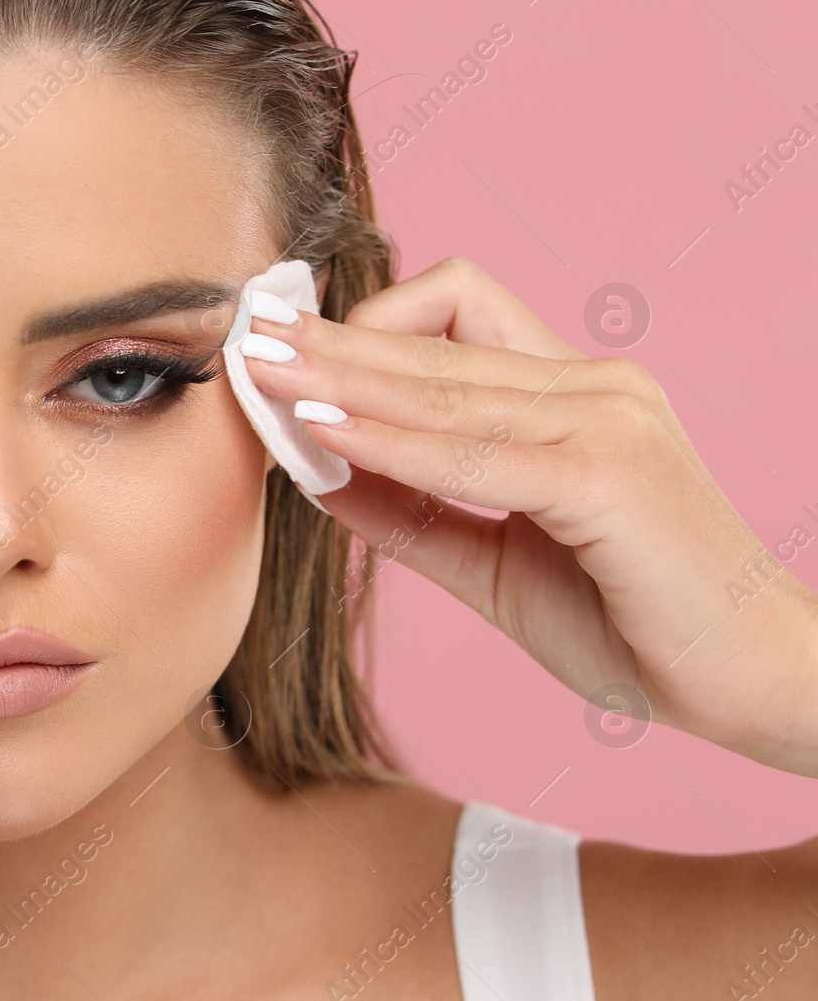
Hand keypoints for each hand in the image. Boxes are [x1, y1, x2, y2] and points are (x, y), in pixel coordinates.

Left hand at [241, 257, 817, 775]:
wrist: (754, 683)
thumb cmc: (635, 621)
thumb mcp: (498, 563)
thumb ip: (415, 515)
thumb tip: (322, 474)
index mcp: (574, 394)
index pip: (455, 318)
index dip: (365, 325)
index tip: (289, 347)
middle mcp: (594, 386)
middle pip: (436, 335)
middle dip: (330, 340)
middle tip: (247, 337)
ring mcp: (606, 421)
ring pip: (445, 383)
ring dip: (342, 376)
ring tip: (265, 372)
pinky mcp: (607, 475)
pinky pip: (472, 451)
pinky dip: (391, 440)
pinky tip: (326, 432)